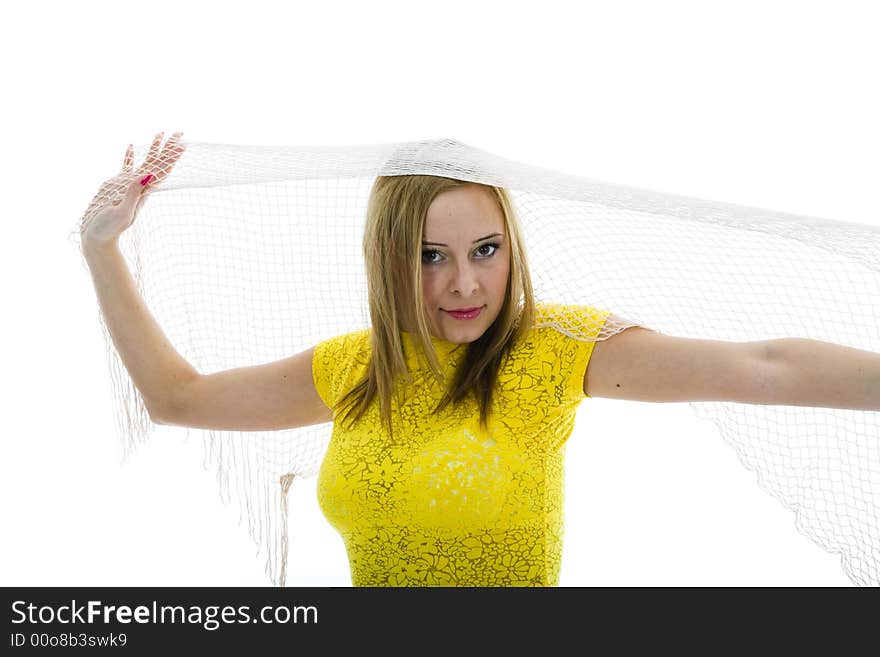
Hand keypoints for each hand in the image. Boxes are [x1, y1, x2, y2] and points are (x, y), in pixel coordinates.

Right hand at [80, 132, 185, 246]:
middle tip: (179, 133)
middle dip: (168, 148)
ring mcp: (128, 184)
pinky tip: (132, 146)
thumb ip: (134, 193)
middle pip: (158, 163)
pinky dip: (129, 156)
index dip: (172, 158)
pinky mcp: (116, 184)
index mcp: (144, 192)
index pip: (162, 171)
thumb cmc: (109, 227)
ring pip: (145, 162)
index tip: (181, 145)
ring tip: (160, 134)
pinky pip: (126, 167)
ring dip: (153, 149)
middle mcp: (140, 186)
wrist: (97, 235)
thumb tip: (148, 175)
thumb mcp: (123, 212)